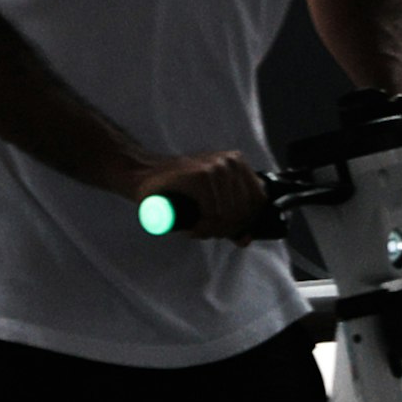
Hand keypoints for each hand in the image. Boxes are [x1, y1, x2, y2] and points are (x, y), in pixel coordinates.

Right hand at [135, 148, 270, 242]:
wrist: (143, 176)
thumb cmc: (177, 190)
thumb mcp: (208, 200)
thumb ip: (230, 218)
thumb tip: (246, 240)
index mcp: (239, 164)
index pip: (259, 201)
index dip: (247, 222)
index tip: (228, 232)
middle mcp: (231, 162)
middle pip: (245, 211)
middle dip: (226, 230)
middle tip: (205, 232)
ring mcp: (217, 167)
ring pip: (229, 215)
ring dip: (212, 231)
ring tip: (196, 230)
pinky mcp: (201, 176)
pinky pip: (213, 214)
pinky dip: (203, 228)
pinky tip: (190, 228)